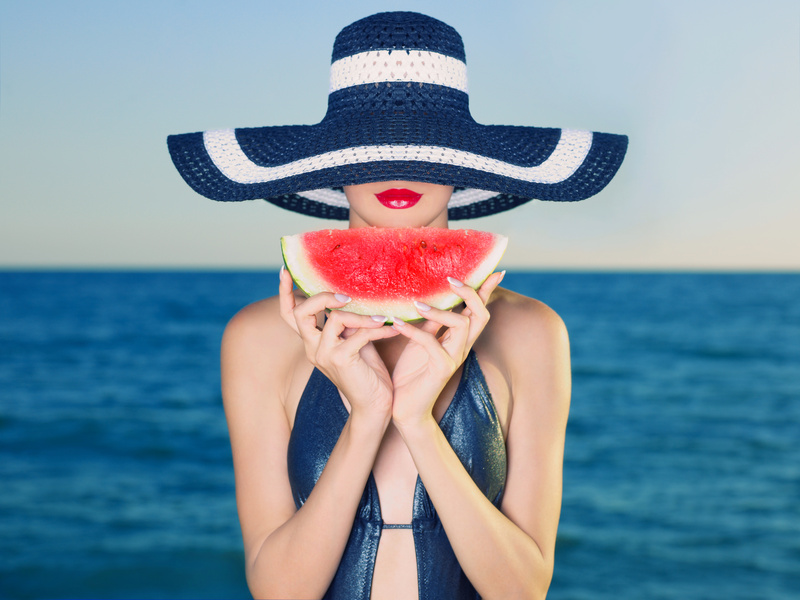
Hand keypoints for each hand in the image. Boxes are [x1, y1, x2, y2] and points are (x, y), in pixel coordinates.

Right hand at [279, 267, 398, 418]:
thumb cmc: (367, 372)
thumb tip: (353, 296)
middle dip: (322, 296)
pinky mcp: (340, 360)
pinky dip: (377, 328)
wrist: (374, 405)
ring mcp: (324, 354)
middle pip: (302, 312)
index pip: (289, 315)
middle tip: (347, 295)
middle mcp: (312, 347)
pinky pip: (358, 333)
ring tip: (382, 317)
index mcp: (312, 342)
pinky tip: (392, 329)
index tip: (284, 270)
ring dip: (361, 315)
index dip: (283, 293)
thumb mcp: (354, 341)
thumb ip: (348, 322)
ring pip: (334, 318)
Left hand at [389, 271, 504, 429]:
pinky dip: (413, 330)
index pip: (478, 311)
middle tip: (452, 280)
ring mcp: (454, 358)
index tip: (495, 271)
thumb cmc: (412, 374)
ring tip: (417, 303)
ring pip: (462, 325)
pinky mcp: (441, 369)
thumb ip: (430, 323)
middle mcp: (462, 347)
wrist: (405, 408)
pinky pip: (431, 343)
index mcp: (459, 339)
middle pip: (480, 316)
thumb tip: (429, 296)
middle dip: (471, 294)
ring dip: (440, 311)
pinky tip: (396, 323)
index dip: (486, 292)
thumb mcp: (421, 341)